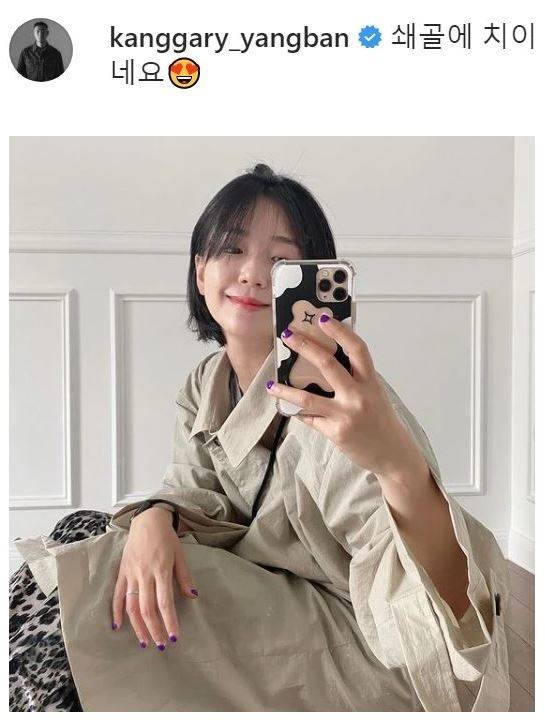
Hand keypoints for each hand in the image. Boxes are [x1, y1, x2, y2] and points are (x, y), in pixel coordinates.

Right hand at [111, 507, 198, 649]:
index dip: (169, 621)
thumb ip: (184, 576)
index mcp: (161, 569)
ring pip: (131, 605)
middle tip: (161, 645)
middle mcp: (144, 574)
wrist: (147, 520)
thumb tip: (192, 597)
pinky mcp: (122, 572)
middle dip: (154, 629)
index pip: (165, 602)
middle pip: (147, 608)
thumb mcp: (180, 554)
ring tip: (144, 642)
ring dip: (137, 626)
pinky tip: (118, 626)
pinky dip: (116, 611)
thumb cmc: (166, 538)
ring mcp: (130, 573)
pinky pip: (116, 594)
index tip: (174, 637)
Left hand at [266, 315, 425, 480]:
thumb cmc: (380, 421)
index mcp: (370, 382)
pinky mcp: (335, 432)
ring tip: (271, 385)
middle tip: (288, 336)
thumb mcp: (373, 394)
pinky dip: (298, 413)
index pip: (357, 349)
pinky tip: (287, 408)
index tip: (323, 318)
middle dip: (305, 347)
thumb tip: (323, 360)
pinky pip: (310, 419)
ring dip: (286, 390)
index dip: (340, 331)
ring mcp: (345, 415)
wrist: (392, 454)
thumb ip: (354, 378)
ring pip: (308, 398)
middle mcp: (359, 396)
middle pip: (328, 365)